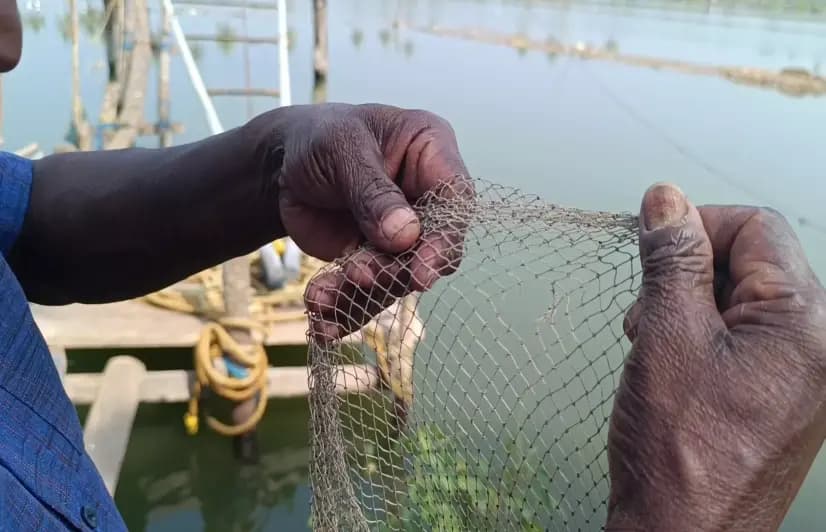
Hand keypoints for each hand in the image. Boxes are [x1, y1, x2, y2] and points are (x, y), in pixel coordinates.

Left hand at [267, 103, 471, 341]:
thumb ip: (372, 191)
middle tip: (360, 275)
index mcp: (432, 154)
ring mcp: (402, 236)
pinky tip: (322, 326)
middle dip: (397, 271)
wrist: (284, 164)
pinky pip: (367, 294)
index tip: (424, 271)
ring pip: (397, 278)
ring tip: (322, 297)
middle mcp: (426, 200)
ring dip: (361, 294)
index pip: (455, 200)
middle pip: (431, 248)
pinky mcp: (375, 261)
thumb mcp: (343, 149)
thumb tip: (405, 235)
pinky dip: (343, 311)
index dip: (445, 239)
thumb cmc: (320, 138)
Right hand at [606, 184, 825, 530]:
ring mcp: (804, 374)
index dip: (696, 225)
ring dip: (686, 307)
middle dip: (687, 274)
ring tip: (652, 345)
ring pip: (741, 301)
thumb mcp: (666, 336)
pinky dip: (699, 338)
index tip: (652, 246)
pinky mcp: (782, 396)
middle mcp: (818, 346)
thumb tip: (666, 201)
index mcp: (806, 323)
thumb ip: (672, 260)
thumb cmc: (679, 453)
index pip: (757, 227)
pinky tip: (669, 365)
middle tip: (646, 313)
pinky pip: (743, 339)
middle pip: (752, 263)